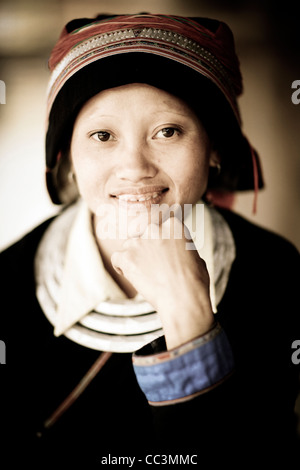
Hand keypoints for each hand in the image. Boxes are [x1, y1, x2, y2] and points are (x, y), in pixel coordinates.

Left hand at [111, 217, 214, 348]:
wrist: (184, 299)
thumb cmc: (194, 283)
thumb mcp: (196, 256)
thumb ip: (182, 248)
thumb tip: (178, 250)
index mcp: (174, 226)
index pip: (160, 229)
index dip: (161, 243)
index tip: (164, 256)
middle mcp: (155, 229)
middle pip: (144, 236)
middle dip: (147, 249)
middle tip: (154, 267)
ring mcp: (139, 242)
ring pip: (129, 245)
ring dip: (134, 257)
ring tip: (145, 275)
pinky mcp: (127, 256)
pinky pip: (117, 258)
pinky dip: (121, 267)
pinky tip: (132, 276)